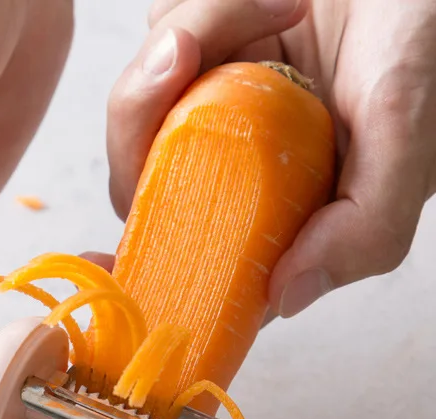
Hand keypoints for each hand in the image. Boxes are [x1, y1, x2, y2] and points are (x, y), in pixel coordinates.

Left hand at [106, 0, 435, 319]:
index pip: (192, 257)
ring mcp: (213, 109)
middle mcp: (235, 167)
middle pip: (139, 177)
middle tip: (190, 54)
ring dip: (197, 36)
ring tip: (286, 2)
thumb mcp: (407, 144)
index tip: (102, 260)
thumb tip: (281, 301)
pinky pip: (160, 40)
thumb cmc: (425, 44)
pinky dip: (203, 7)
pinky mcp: (205, 51)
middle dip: (144, 115)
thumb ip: (361, 232)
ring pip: (141, 102)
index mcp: (274, 210)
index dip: (140, 267)